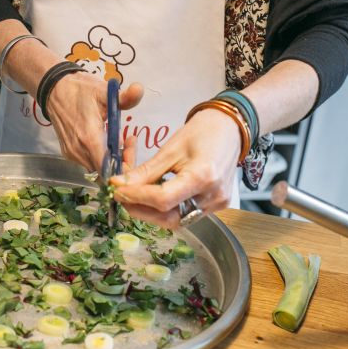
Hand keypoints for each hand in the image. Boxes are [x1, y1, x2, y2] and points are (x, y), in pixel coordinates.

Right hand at [45, 72, 143, 170]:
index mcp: (90, 138)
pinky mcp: (69, 153)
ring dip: (110, 158)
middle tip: (129, 140)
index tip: (131, 148)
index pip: (109, 169)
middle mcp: (79, 151)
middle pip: (106, 170)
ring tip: (117, 137)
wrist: (54, 90)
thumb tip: (140, 88)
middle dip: (121, 160)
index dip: (124, 165)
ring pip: (98, 167)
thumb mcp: (104, 91)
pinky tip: (104, 139)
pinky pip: (89, 162)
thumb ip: (124, 97)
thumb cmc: (80, 90)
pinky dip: (99, 155)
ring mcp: (72, 153)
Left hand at [110, 109, 241, 227]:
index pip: (162, 199)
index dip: (136, 197)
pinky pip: (187, 214)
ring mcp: (218, 204)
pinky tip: (155, 196)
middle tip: (122, 196)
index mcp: (203, 176)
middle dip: (141, 210)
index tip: (116, 190)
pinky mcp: (218, 206)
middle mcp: (213, 196)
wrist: (231, 128)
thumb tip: (119, 184)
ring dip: (152, 212)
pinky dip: (167, 209)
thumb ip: (145, 172)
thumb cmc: (203, 131)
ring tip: (136, 196)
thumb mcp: (170, 148)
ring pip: (177, 220)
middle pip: (169, 218)